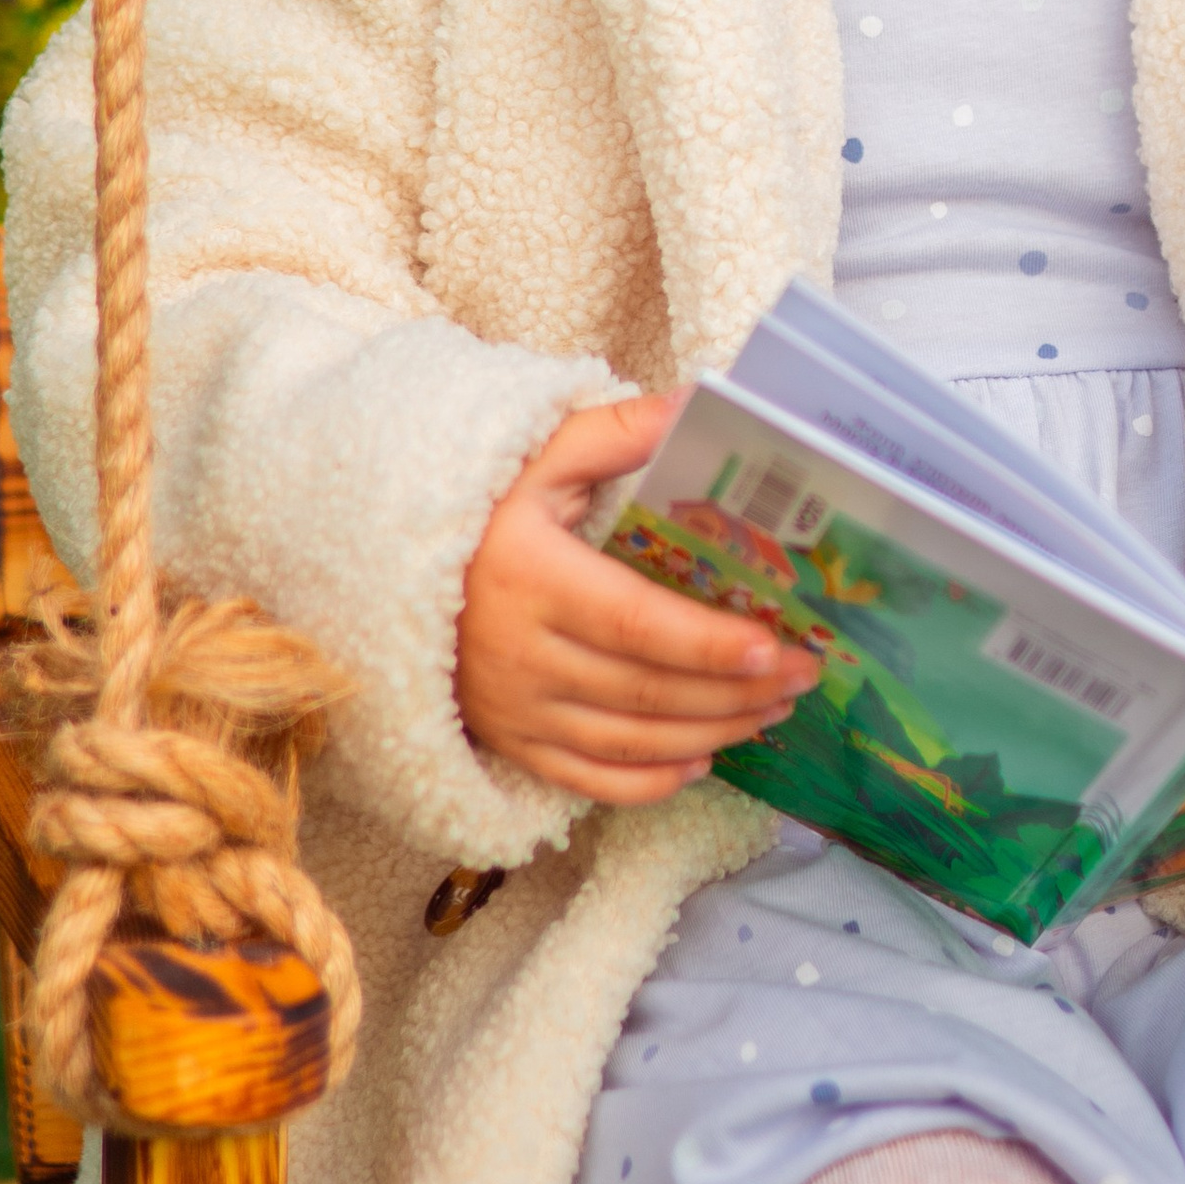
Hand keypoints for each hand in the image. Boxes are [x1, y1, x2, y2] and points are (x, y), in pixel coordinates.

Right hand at [458, 395, 821, 803]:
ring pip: (628, 740)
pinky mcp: (511, 741)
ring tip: (774, 712)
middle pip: (645, 690)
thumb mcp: (538, 456)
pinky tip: (701, 758)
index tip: (771, 646)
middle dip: (733, 691)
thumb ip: (617, 433)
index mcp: (532, 577)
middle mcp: (522, 654)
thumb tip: (699, 402)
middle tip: (803, 677)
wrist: (381, 570)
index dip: (704, 642)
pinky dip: (649, 781)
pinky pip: (587, 780)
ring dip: (710, 732)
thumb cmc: (480, 508)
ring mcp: (515, 709)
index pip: (633, 623)